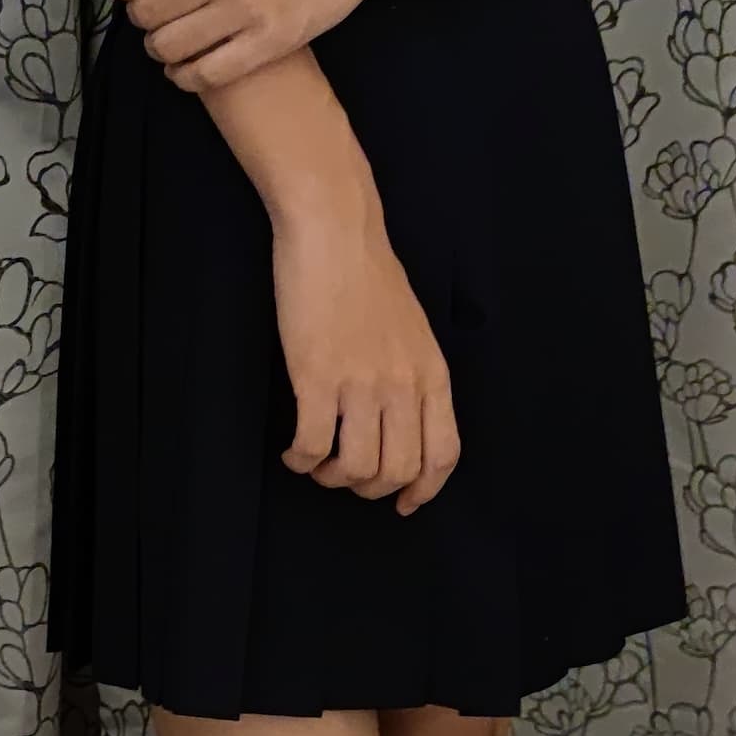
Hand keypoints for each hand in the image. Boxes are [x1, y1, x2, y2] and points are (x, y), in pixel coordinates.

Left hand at [112, 0, 412, 89]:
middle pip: (146, 13)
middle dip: (141, 16)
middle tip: (154, 14)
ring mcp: (244, 9)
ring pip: (170, 46)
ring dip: (159, 48)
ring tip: (168, 40)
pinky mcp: (271, 40)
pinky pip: (209, 73)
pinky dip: (187, 76)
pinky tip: (186, 68)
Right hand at [271, 200, 458, 513]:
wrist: (335, 232)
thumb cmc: (368, 274)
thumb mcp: (413, 329)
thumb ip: (413, 374)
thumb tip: (401, 417)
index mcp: (432, 374)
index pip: (443, 454)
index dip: (424, 490)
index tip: (403, 503)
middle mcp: (403, 385)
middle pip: (398, 470)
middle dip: (368, 487)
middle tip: (344, 475)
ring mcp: (361, 382)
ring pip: (355, 467)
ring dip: (331, 477)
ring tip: (316, 463)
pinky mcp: (317, 376)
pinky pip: (312, 444)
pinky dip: (300, 459)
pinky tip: (292, 450)